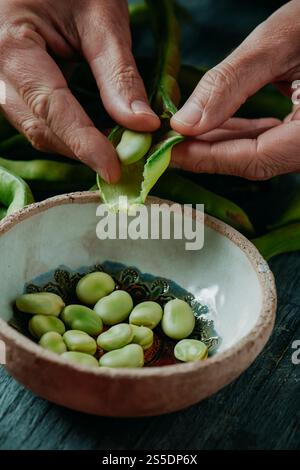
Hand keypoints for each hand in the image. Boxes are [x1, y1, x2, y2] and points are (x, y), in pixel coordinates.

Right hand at [0, 0, 159, 181]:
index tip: (113, 169)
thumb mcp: (102, 18)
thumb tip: (141, 125)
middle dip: (81, 149)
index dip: (83, 143)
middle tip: (123, 163)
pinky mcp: (14, 86)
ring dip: (75, 145)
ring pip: (37, 128)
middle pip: (39, 127)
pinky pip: (38, 119)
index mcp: (12, 45)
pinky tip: (96, 135)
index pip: (51, 108)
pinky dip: (68, 132)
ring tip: (114, 150)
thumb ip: (119, 74)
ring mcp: (1, 81)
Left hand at [171, 0, 299, 179]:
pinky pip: (267, 139)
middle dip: (208, 152)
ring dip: (219, 142)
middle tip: (168, 142)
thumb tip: (184, 123)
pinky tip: (211, 123)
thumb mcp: (280, 41)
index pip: (257, 159)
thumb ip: (230, 83)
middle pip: (254, 160)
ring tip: (182, 131)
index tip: (171, 150)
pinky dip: (238, 132)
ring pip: (259, 152)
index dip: (210, 158)